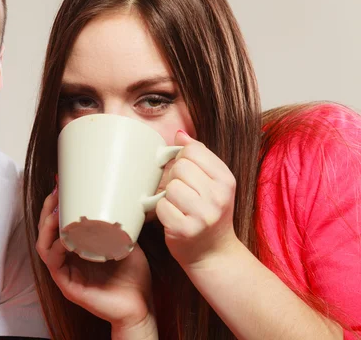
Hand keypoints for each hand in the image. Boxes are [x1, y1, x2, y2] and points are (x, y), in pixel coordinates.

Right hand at [36, 188, 154, 331]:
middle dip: (47, 211)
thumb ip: (119, 223)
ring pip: (44, 247)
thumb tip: (122, 198)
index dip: (56, 206)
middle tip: (55, 193)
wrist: (140, 306)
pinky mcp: (68, 286)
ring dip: (47, 227)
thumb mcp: (126, 241)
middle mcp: (68, 260)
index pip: (58, 225)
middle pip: (46, 232)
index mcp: (77, 249)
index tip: (61, 185)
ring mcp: (66, 273)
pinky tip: (64, 238)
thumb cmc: (132, 277)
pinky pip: (54, 265)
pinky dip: (57, 249)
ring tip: (56, 213)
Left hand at [156, 130, 239, 268]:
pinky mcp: (185, 230)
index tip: (186, 174)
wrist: (213, 253)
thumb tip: (180, 134)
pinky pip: (161, 207)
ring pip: (170, 187)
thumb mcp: (213, 183)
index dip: (182, 160)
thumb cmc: (209, 214)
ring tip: (178, 207)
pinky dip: (162, 212)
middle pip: (179, 167)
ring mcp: (203, 215)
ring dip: (168, 197)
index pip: (192, 151)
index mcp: (226, 180)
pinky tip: (173, 218)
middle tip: (182, 194)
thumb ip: (198, 157)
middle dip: (174, 179)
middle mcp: (218, 196)